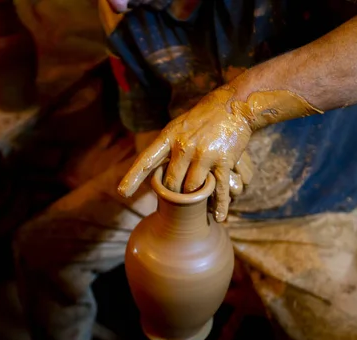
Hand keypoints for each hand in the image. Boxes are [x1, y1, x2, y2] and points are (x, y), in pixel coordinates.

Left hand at [118, 82, 319, 221]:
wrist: (234, 105)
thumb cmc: (202, 118)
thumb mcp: (178, 126)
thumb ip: (167, 147)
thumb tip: (152, 169)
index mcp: (169, 136)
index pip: (146, 160)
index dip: (133, 177)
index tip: (123, 192)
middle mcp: (184, 146)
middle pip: (172, 183)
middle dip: (173, 194)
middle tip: (175, 200)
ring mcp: (204, 154)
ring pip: (192, 189)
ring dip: (194, 199)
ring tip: (197, 204)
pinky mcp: (223, 161)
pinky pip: (219, 190)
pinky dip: (219, 206)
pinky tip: (218, 217)